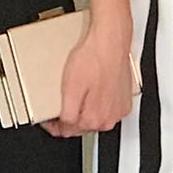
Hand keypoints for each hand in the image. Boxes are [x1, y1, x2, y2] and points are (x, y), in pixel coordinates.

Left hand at [41, 19, 136, 137]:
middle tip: (61, 103)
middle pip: (81, 127)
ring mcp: (118, 110)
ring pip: (95, 118)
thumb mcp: (69, 88)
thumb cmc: (92, 58)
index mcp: (93, 118)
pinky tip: (93, 89)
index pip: (67, 131)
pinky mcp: (124, 100)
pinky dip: (99, 102)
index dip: (54, 124)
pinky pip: (107, 108)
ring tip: (78, 93)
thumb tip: (63, 124)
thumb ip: (66, 113)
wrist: (110, 41)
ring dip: (85, 110)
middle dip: (70, 118)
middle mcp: (108, 118)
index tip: (48, 117)